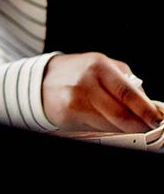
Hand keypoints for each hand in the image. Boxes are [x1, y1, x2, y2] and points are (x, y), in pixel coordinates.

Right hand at [42, 52, 162, 131]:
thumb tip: (148, 105)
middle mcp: (86, 82)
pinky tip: (109, 123)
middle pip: (121, 113)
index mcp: (98, 66)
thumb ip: (125, 82)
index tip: (157, 119)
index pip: (129, 93)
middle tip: (149, 127)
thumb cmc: (76, 73)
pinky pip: (97, 127)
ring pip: (111, 124)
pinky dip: (108, 128)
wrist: (41, 81)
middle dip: (139, 124)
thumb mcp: (101, 67)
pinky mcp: (68, 114)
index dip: (146, 110)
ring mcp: (75, 100)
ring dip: (125, 128)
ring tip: (129, 124)